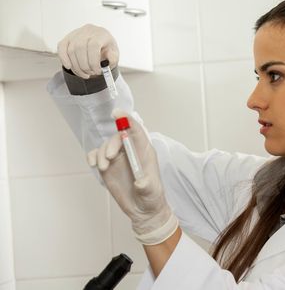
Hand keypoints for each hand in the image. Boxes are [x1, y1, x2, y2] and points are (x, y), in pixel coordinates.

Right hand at [57, 24, 118, 78]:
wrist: (101, 44)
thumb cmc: (107, 50)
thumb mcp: (114, 55)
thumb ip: (112, 58)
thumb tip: (105, 62)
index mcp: (101, 34)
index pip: (93, 45)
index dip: (93, 61)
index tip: (97, 71)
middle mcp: (88, 31)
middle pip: (80, 48)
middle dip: (84, 65)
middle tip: (90, 74)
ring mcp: (76, 33)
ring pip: (70, 50)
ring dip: (76, 66)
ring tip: (84, 73)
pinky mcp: (67, 38)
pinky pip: (61, 47)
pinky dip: (63, 58)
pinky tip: (69, 67)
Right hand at [87, 109, 177, 244]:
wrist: (143, 210)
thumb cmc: (151, 198)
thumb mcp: (152, 192)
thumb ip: (147, 186)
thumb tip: (140, 181)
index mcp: (145, 151)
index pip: (136, 130)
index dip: (127, 120)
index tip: (117, 114)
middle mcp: (131, 151)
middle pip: (119, 137)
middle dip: (111, 144)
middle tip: (109, 158)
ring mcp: (119, 158)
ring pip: (106, 146)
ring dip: (101, 154)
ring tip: (103, 168)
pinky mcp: (108, 166)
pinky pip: (97, 155)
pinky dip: (93, 157)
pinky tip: (93, 164)